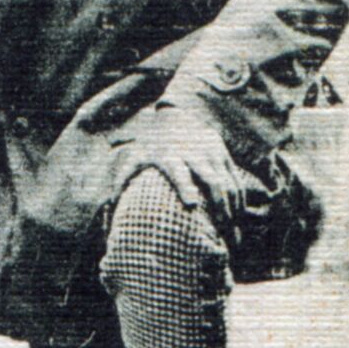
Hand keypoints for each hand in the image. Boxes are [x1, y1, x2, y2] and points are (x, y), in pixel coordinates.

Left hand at [128, 98, 248, 234]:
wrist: (176, 115)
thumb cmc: (151, 145)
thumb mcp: (134, 158)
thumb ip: (123, 180)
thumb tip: (109, 205)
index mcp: (169, 156)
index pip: (178, 172)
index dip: (185, 187)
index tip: (191, 205)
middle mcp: (194, 154)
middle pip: (212, 181)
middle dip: (220, 207)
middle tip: (223, 232)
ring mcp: (212, 153)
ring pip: (229, 182)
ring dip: (234, 208)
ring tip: (234, 232)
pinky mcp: (223, 153)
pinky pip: (236, 178)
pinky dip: (239, 198)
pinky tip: (239, 216)